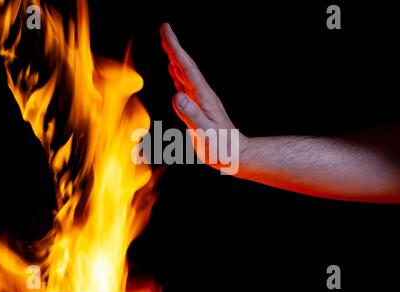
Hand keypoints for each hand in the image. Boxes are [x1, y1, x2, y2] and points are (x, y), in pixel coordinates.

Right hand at [160, 23, 247, 173]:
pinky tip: (173, 71)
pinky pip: (184, 85)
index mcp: (203, 97)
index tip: (166, 31)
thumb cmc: (221, 147)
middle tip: (164, 30)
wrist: (234, 154)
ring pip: (184, 74)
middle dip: (174, 47)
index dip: (175, 48)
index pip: (186, 68)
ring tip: (167, 45)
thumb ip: (191, 115)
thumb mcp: (205, 133)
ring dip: (175, 58)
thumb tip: (177, 96)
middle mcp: (201, 95)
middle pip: (185, 66)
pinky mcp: (198, 107)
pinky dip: (176, 74)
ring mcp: (200, 100)